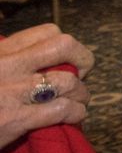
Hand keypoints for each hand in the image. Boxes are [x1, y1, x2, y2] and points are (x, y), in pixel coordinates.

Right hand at [1, 24, 94, 150]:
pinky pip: (61, 109)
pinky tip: (73, 118)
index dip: (66, 46)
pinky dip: (75, 113)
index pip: (47, 32)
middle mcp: (6, 66)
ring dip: (81, 93)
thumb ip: (9, 63)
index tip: (68, 62)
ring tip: (79, 102)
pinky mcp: (14, 120)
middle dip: (83, 60)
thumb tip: (39, 63)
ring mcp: (11, 92)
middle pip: (64, 46)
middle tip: (81, 77)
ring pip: (68, 80)